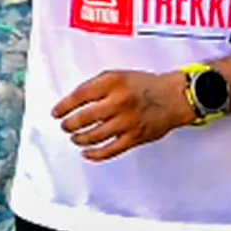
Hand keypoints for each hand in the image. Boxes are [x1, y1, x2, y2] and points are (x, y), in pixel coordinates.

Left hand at [55, 71, 190, 160]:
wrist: (174, 97)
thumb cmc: (145, 86)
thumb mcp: (119, 75)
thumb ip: (97, 85)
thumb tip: (74, 100)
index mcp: (113, 83)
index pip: (80, 95)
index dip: (64, 106)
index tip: (56, 112)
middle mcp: (119, 102)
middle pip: (84, 118)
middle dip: (69, 125)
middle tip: (65, 126)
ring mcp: (127, 121)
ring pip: (94, 136)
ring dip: (79, 139)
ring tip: (75, 138)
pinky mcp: (134, 138)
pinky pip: (109, 150)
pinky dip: (95, 154)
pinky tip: (87, 153)